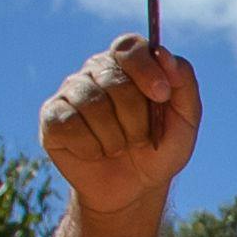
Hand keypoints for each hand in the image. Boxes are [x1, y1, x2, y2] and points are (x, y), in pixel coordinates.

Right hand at [38, 36, 199, 213]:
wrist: (135, 189)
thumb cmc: (159, 149)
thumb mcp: (185, 120)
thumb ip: (184, 83)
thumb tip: (163, 54)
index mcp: (126, 65)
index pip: (128, 47)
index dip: (145, 68)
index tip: (161, 95)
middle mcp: (95, 71)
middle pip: (115, 81)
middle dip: (137, 119)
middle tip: (141, 139)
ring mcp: (70, 93)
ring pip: (92, 104)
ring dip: (115, 138)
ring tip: (119, 148)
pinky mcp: (51, 117)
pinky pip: (70, 125)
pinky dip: (91, 147)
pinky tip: (96, 153)